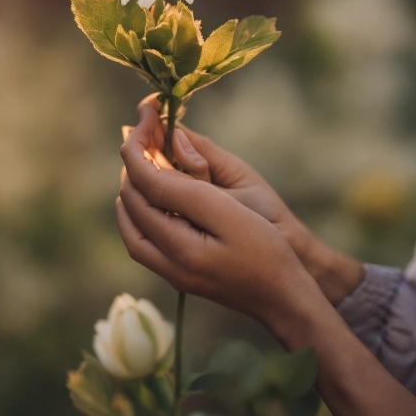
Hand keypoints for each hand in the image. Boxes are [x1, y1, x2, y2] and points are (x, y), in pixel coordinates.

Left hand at [117, 98, 313, 326]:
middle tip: (145, 131)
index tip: (146, 115)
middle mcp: (166, 262)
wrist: (284, 300)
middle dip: (133, 164)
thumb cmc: (267, 253)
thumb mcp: (231, 213)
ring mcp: (170, 273)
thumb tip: (159, 154)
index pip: (143, 185)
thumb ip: (191, 184)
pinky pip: (144, 239)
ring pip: (131, 225)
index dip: (139, 146)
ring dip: (132, 188)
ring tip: (144, 159)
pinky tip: (156, 196)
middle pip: (130, 204)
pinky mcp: (178, 275)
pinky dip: (142, 210)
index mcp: (178, 246)